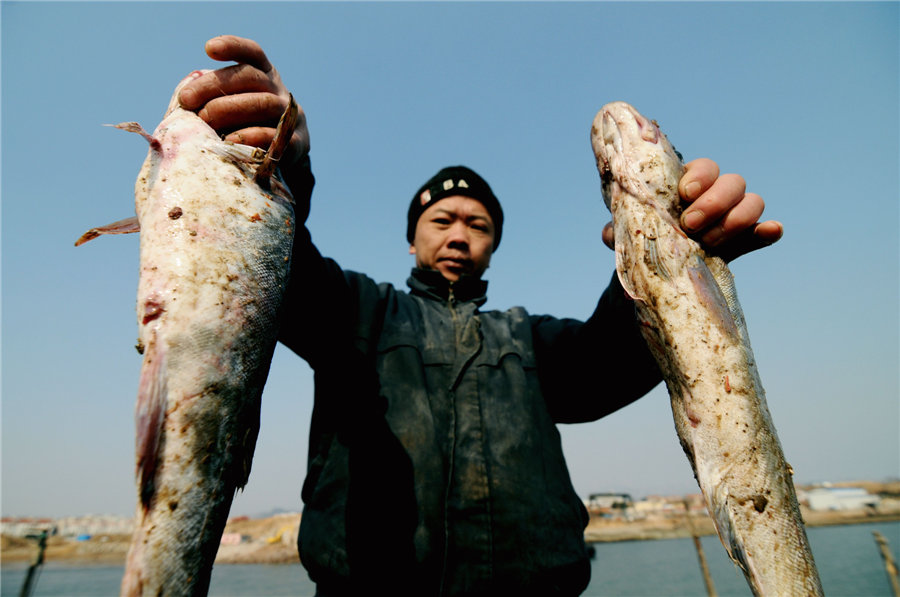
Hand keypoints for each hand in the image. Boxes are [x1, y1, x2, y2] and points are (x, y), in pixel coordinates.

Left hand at [178, 35, 309, 179]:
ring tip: (205, 122)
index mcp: (263, 76)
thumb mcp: (228, 109)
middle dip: (214, 85)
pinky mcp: (297, 142)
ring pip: (264, 103)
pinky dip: (251, 137)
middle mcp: (279, 91)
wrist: (277, 161)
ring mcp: (290, 115)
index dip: (233, 46)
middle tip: (186, 100)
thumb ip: (209, 101)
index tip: (209, 48)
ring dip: (230, 110)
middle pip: (250, 77)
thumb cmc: (240, 130)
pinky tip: (229, 141)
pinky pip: (275, 136)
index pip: (252, 53)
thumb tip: (183, 102)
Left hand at [601, 158, 782, 261]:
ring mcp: (732, 217)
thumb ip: (619, 231)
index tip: (685, 194)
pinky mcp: (744, 241)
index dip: (699, 177)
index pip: (704, 167)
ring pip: (751, 201)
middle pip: (732, 182)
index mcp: (688, 185)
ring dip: (735, 219)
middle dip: (714, 202)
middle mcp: (715, 196)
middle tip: (690, 225)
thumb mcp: (632, 233)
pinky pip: (762, 232)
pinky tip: (772, 231)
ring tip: (710, 242)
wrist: (662, 265)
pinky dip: (768, 230)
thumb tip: (608, 234)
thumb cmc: (647, 238)